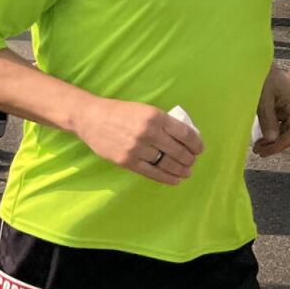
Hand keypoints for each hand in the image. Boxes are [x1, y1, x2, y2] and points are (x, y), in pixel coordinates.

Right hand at [70, 98, 204, 185]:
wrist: (90, 118)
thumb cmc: (119, 112)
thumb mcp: (144, 109)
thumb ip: (163, 123)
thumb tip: (184, 139)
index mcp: (154, 116)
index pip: (184, 134)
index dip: (196, 144)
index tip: (199, 149)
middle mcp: (147, 132)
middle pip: (178, 151)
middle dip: (189, 159)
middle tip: (192, 161)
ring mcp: (136, 148)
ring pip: (167, 163)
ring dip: (180, 170)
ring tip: (186, 172)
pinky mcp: (127, 161)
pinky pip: (152, 172)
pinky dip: (167, 178)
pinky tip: (175, 179)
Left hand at [252, 67, 289, 157]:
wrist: (255, 62)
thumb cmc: (260, 78)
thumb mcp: (262, 99)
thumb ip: (267, 119)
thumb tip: (271, 140)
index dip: (282, 143)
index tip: (266, 151)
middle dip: (276, 144)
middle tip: (259, 152)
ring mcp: (287, 107)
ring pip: (284, 130)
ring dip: (273, 140)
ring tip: (257, 148)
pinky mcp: (279, 107)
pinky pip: (278, 124)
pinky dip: (270, 133)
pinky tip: (258, 139)